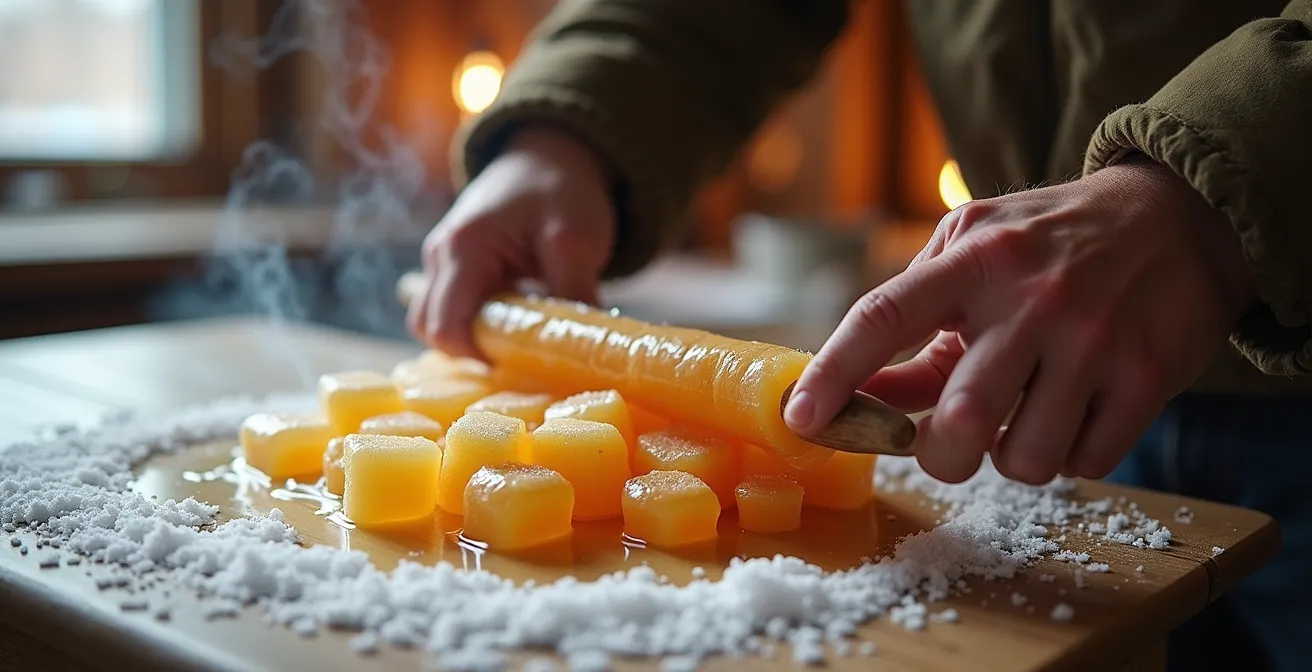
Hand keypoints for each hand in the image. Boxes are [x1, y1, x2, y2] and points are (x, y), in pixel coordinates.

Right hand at [407, 126, 615, 357]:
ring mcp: (442, 260)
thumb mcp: (578, 240)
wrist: (551, 153)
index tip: (517, 362)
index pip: (445, 326)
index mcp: (464, 248)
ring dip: (473, 336)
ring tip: (519, 332)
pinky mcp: (454, 265)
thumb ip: (574, 294)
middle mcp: (440, 255)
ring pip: (437, 321)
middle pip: (429, 329)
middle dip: (471, 350)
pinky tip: (514, 319)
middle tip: (521, 353)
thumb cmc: (561, 189)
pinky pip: (451, 308)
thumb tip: (581, 351)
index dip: (475, 355)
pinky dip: (476, 323)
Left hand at [785, 157, 1258, 483]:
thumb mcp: (974, 250)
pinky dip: (1069, 455)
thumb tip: (856, 399)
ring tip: (1022, 416)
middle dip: (939, 457)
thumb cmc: (1050, 242)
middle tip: (946, 443)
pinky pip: (1086, 463)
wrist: (1181, 215)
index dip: (832, 374)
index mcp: (973, 258)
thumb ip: (914, 321)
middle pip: (957, 423)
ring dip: (1010, 457)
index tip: (799, 420)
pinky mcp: (1146, 377)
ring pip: (1023, 458)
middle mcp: (1031, 298)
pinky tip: (1073, 413)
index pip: (882, 318)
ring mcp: (1093, 340)